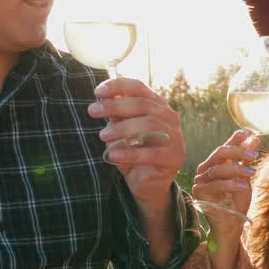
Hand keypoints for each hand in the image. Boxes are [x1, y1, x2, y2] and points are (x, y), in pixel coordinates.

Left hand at [87, 77, 185, 207]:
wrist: (146, 183)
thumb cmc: (132, 152)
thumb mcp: (120, 130)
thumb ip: (116, 114)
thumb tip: (104, 97)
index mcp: (156, 105)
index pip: (139, 87)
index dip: (118, 86)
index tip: (97, 93)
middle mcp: (169, 116)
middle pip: (143, 104)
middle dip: (115, 106)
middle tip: (92, 111)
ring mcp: (176, 136)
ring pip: (150, 124)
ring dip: (122, 128)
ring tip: (102, 136)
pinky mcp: (176, 156)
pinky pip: (153, 152)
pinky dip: (131, 153)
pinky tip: (113, 156)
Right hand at [191, 129, 260, 268]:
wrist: (231, 224)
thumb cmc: (237, 200)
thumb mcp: (245, 177)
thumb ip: (246, 159)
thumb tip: (255, 138)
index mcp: (217, 163)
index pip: (225, 146)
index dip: (236, 138)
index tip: (249, 132)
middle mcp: (207, 169)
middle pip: (219, 153)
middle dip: (237, 151)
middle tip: (254, 154)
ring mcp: (201, 180)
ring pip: (218, 168)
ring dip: (237, 169)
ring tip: (253, 172)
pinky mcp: (200, 192)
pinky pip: (215, 184)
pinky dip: (230, 184)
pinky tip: (243, 185)